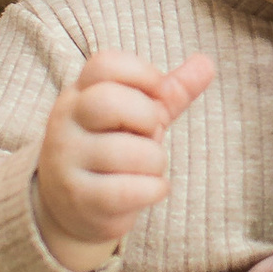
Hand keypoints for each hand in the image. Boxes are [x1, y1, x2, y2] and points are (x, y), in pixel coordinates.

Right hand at [33, 49, 215, 271]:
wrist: (73, 208)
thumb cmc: (113, 152)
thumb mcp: (138, 117)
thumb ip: (170, 92)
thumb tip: (207, 62)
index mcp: (79, 95)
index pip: (104, 64)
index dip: (144, 74)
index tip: (159, 96)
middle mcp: (65, 123)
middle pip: (108, 100)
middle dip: (147, 118)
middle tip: (150, 135)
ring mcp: (67, 161)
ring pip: (127, 151)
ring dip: (155, 161)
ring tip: (147, 168)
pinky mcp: (80, 198)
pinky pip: (130, 189)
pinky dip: (154, 189)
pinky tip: (149, 189)